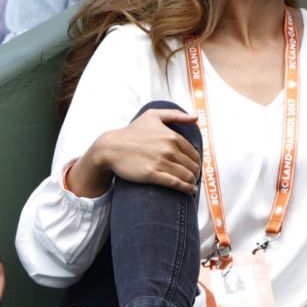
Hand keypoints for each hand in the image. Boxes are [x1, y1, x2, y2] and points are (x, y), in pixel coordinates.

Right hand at [68, 108, 200, 197]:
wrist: (111, 147)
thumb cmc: (131, 132)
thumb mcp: (153, 115)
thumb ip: (175, 115)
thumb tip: (196, 117)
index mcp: (171, 136)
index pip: (193, 153)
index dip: (196, 162)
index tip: (195, 167)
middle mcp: (169, 149)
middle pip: (191, 165)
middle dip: (195, 173)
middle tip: (193, 178)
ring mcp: (161, 162)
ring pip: (186, 175)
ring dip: (192, 182)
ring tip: (192, 186)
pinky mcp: (152, 174)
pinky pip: (175, 183)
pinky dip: (185, 188)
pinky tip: (189, 191)